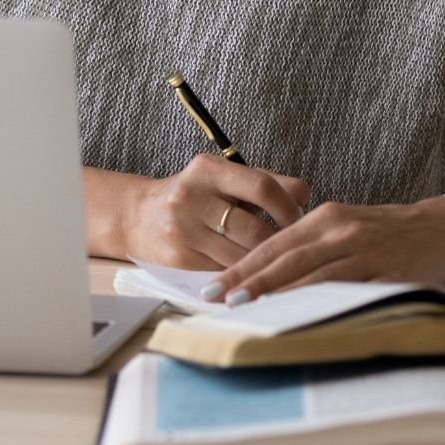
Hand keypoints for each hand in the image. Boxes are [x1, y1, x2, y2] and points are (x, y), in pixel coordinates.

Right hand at [122, 155, 310, 269]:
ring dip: (263, 262)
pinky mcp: (179, 257)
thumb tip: (306, 198)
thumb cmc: (195, 197)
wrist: (139, 216)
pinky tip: (252, 274)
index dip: (288, 207)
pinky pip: (225, 272)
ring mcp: (183, 228)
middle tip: (290, 247)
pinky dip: (244, 275)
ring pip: (242, 255)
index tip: (298, 219)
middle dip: (279, 242)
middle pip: (255, 228)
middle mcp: (192, 195)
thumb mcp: (223, 179)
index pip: (262, 186)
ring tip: (274, 261)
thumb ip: (263, 182)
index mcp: (208, 169)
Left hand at [206, 197, 444, 302]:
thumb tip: (269, 274)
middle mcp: (339, 229)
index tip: (212, 286)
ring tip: (245, 309)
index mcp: (325, 217)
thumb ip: (312, 246)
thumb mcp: (346, 227)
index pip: (273, 244)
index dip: (241, 266)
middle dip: (247, 280)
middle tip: (215, 300)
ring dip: (275, 293)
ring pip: (311, 273)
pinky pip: (346, 289)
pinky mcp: (385, 271)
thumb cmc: (388, 232)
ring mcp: (362, 250)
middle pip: (284, 257)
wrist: (443, 228)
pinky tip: (299, 316)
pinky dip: (319, 302)